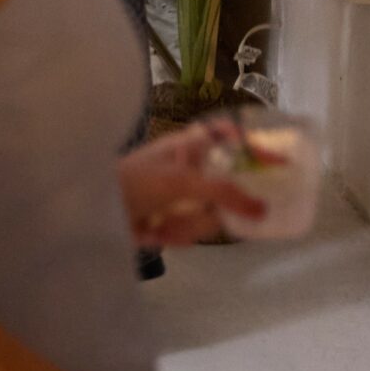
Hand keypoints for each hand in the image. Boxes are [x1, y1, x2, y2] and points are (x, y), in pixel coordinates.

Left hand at [117, 118, 265, 245]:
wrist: (91, 210)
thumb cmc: (134, 181)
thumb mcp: (181, 181)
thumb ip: (224, 192)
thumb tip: (263, 207)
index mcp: (185, 147)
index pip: (224, 135)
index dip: (251, 143)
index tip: (278, 159)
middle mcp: (185, 169)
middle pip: (224, 187)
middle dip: (218, 207)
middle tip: (213, 214)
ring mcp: (177, 196)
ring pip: (208, 215)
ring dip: (189, 225)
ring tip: (166, 224)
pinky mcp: (168, 221)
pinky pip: (190, 231)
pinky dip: (176, 235)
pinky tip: (156, 233)